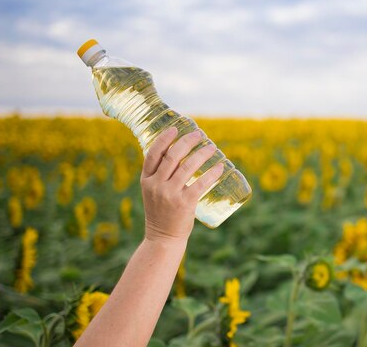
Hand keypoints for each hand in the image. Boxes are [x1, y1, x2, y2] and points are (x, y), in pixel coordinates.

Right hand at [140, 127, 223, 244]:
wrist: (163, 238)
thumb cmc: (161, 213)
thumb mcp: (153, 192)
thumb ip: (160, 176)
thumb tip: (177, 155)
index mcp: (146, 180)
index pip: (153, 154)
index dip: (164, 139)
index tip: (175, 129)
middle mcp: (156, 185)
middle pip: (172, 156)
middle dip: (187, 142)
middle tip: (199, 134)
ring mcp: (170, 194)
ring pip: (188, 167)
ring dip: (202, 153)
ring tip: (212, 147)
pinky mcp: (184, 203)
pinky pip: (201, 183)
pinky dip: (212, 173)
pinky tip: (220, 167)